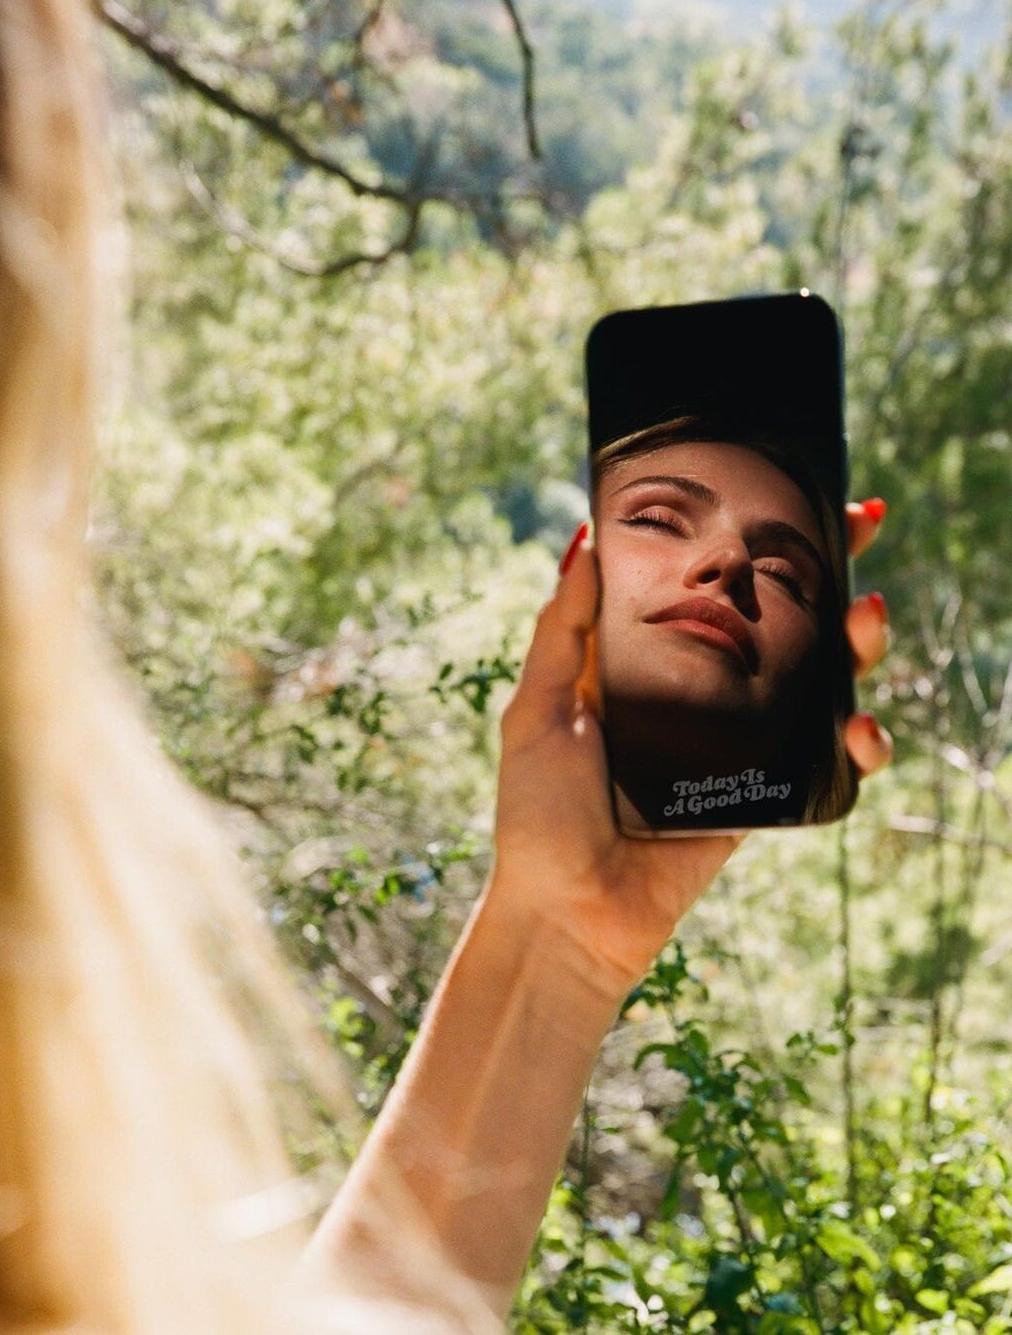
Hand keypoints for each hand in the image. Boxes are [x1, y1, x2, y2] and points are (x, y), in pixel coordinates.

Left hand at [489, 499, 891, 992]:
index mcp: (644, 662)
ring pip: (817, 680)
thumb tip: (585, 539)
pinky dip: (857, 743)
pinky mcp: (764, 794)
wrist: (568, 914)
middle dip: (829, 573)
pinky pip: (823, 760)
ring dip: (858, 647)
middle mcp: (698, 693)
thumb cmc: (539, 812)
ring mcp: (736, 742)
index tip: (794, 490)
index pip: (707, 585)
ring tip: (867, 624)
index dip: (750, 541)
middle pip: (780, 621)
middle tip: (861, 530)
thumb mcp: (537, 707)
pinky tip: (860, 730)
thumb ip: (563, 630)